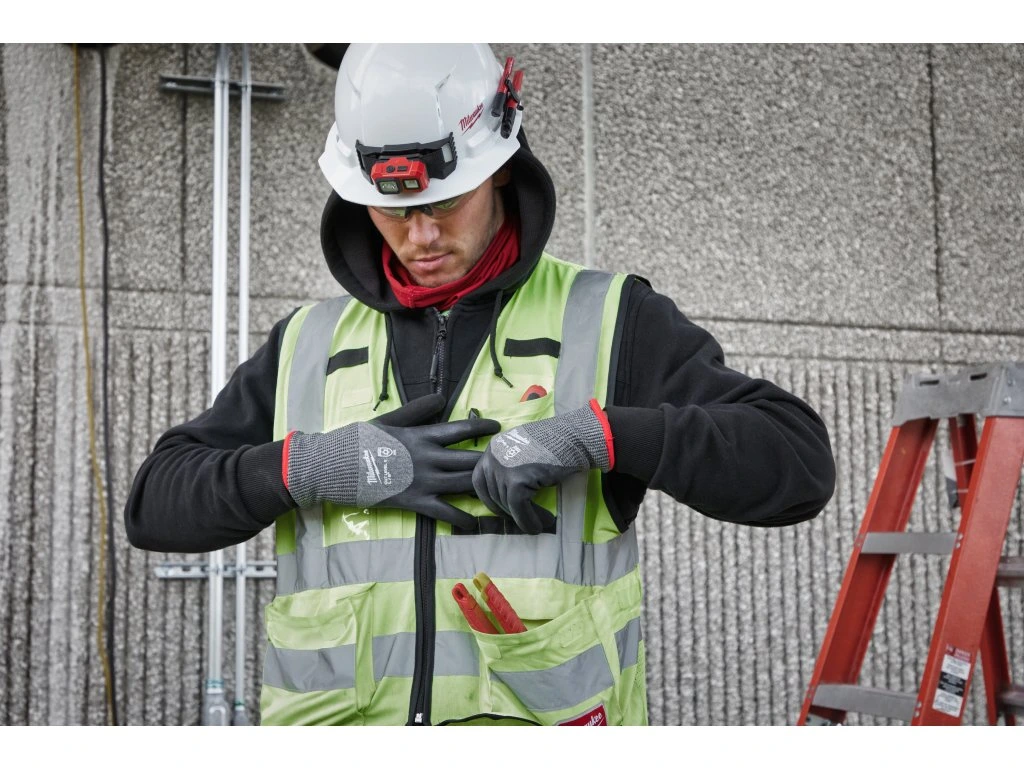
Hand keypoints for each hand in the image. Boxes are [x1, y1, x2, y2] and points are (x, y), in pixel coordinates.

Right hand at [285, 394, 500, 528]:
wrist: (334, 467)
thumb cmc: (359, 441)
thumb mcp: (388, 420)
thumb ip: (417, 410)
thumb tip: (442, 398)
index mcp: (422, 435)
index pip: (460, 428)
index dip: (483, 428)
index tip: (499, 428)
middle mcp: (428, 457)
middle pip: (469, 459)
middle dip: (492, 461)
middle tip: (512, 463)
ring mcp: (423, 480)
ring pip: (463, 483)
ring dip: (485, 487)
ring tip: (504, 491)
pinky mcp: (415, 501)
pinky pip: (445, 511)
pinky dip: (462, 518)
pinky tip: (476, 523)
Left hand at [472, 399, 613, 533]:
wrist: (575, 437)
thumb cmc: (556, 444)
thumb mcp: (524, 450)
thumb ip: (510, 466)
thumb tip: (504, 497)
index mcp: (494, 447)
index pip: (479, 479)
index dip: (491, 499)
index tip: (505, 510)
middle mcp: (493, 456)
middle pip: (492, 494)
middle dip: (509, 511)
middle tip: (526, 520)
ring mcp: (503, 468)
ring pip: (506, 504)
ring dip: (523, 518)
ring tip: (539, 523)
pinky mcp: (517, 480)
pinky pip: (519, 508)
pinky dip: (528, 521)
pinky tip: (539, 526)